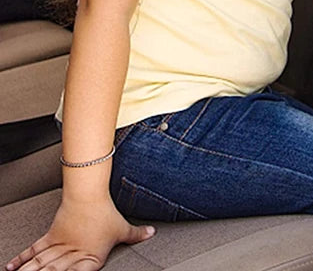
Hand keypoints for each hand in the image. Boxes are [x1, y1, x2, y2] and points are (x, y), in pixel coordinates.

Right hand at [5, 197, 154, 270]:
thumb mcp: (122, 227)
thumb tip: (153, 233)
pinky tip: (11, 267)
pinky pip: (34, 251)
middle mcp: (71, 256)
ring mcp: (58, 247)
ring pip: (40, 266)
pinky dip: (22, 259)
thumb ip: (136, 234)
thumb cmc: (106, 213)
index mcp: (89, 260)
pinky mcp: (50, 237)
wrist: (88, 195)